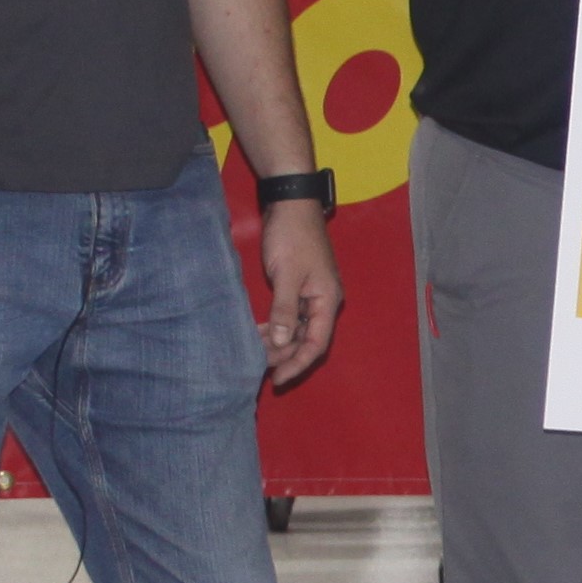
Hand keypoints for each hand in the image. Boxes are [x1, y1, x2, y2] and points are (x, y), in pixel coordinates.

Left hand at [256, 199, 345, 388]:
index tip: (277, 379)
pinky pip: (290, 315)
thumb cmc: (292, 237)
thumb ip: (285, 310)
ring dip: (279, 342)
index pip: (317, 344)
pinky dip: (276, 326)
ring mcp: (311, 294)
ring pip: (297, 329)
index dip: (297, 364)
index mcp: (327, 300)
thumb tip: (283, 343)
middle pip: (308, 339)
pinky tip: (258, 332)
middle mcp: (323, 301)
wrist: (291, 203)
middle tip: (258, 367)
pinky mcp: (298, 286)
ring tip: (254, 351)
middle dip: (285, 355)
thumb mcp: (286, 275)